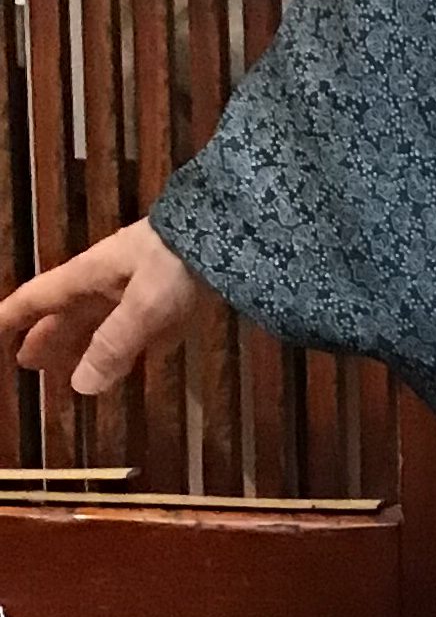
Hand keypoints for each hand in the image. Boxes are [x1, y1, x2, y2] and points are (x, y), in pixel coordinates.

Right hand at [0, 220, 203, 397]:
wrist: (233, 230)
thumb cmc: (180, 264)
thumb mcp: (144, 306)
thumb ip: (113, 344)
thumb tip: (80, 386)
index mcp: (90, 275)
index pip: (39, 297)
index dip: (14, 315)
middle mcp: (109, 279)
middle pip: (70, 313)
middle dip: (48, 338)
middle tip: (30, 364)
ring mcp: (140, 284)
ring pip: (102, 320)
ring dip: (84, 345)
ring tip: (71, 370)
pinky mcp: (171, 294)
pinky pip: (138, 325)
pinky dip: (125, 345)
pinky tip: (127, 360)